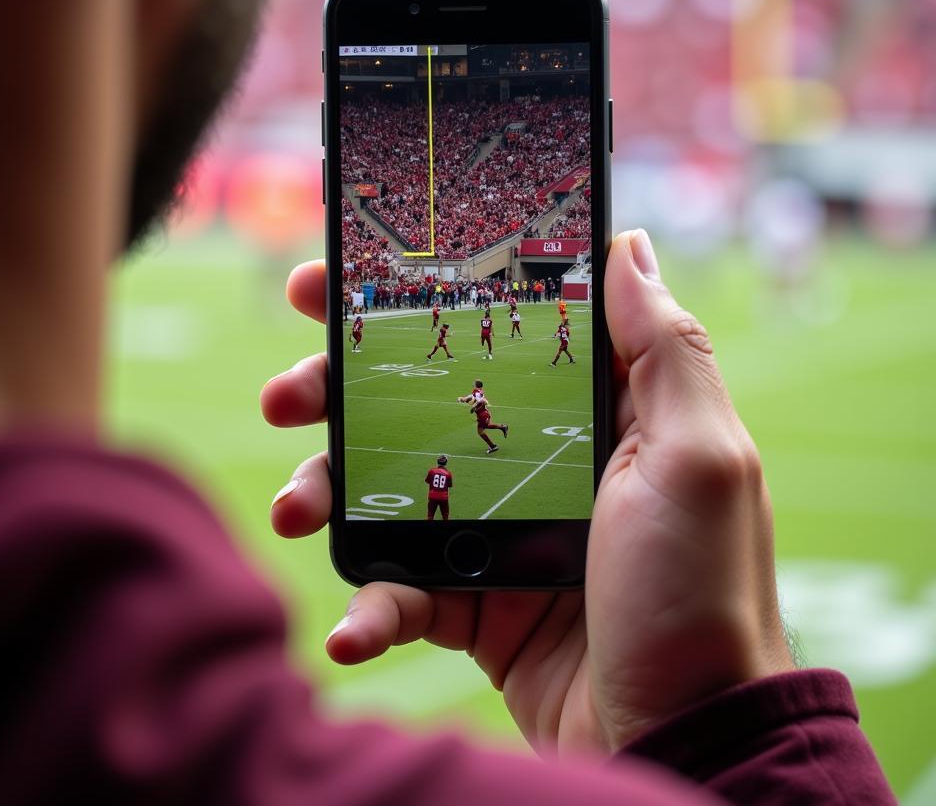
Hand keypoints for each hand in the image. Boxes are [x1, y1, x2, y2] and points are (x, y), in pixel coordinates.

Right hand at [260, 234, 792, 755]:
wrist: (683, 743)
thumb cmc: (699, 594)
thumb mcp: (699, 457)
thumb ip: (663, 349)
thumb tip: (628, 243)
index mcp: (590, 413)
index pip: (491, 330)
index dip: (417, 300)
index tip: (342, 280)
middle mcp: (537, 461)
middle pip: (419, 401)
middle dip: (340, 389)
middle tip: (285, 391)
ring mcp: (499, 532)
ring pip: (390, 489)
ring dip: (326, 491)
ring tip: (292, 506)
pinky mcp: (476, 602)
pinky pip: (402, 589)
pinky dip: (368, 604)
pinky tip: (352, 626)